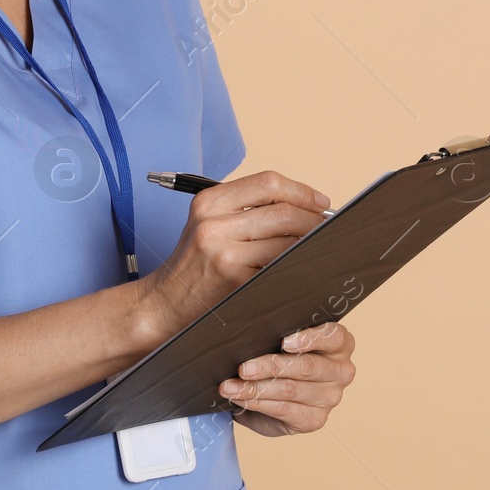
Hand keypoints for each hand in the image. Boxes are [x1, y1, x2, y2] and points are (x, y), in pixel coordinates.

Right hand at [136, 171, 330, 341]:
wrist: (161, 306)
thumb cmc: (193, 267)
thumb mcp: (208, 226)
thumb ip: (247, 210)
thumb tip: (305, 207)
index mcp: (209, 202)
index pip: (268, 183)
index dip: (302, 191)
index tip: (321, 203)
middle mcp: (214, 222)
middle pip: (284, 211)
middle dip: (314, 221)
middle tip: (327, 231)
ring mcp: (224, 252)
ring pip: (286, 240)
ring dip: (310, 245)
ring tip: (318, 250)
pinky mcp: (235, 279)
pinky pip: (279, 267)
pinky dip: (296, 267)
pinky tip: (301, 270)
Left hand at [218, 322, 356, 436]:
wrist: (272, 391)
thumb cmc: (278, 354)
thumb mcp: (280, 337)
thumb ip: (277, 329)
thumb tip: (246, 325)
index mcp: (340, 344)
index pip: (334, 337)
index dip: (310, 338)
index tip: (284, 342)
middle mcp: (341, 371)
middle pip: (307, 366)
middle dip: (270, 366)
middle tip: (243, 367)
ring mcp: (330, 398)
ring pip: (290, 390)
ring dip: (255, 388)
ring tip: (230, 387)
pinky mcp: (314, 420)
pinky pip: (283, 410)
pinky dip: (257, 403)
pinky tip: (240, 399)